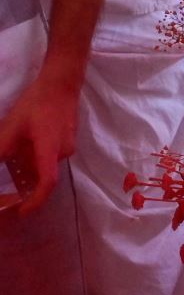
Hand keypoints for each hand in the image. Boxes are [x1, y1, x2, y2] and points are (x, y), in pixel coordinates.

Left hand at [0, 64, 82, 214]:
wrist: (61, 82)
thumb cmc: (37, 103)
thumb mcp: (12, 127)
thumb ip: (1, 150)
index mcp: (50, 150)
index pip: (47, 183)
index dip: (35, 201)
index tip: (21, 212)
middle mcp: (62, 152)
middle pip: (42, 175)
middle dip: (23, 181)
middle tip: (6, 178)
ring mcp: (67, 145)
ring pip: (44, 164)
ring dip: (27, 167)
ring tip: (11, 157)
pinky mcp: (67, 138)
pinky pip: (48, 156)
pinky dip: (34, 157)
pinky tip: (22, 145)